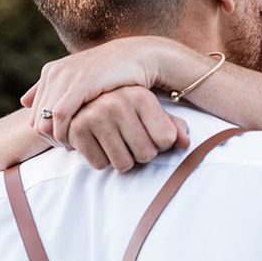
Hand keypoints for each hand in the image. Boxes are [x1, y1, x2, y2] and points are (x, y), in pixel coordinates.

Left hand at [21, 37, 168, 145]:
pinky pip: (60, 115)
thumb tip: (23, 102)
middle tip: (70, 150)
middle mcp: (55, 72)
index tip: (65, 144)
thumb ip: (52, 88)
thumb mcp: (81, 78)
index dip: (47, 134)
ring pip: (46, 120)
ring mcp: (66, 76)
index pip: (35, 113)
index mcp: (52, 71)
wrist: (138, 57)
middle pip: (37, 119)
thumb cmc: (114, 73)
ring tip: (75, 148)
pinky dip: (65, 132)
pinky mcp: (80, 83)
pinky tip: (80, 142)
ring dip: (58, 139)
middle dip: (51, 139)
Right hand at [68, 87, 189, 170]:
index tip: (152, 134)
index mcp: (140, 95)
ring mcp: (94, 115)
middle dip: (141, 154)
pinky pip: (100, 165)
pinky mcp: (76, 130)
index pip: (166, 139)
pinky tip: (99, 144)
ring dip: (122, 160)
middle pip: (146, 154)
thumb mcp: (150, 111)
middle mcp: (117, 102)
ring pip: (123, 164)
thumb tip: (186, 143)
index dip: (161, 144)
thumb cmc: (126, 108)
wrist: (83, 97)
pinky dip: (102, 160)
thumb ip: (171, 126)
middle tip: (132, 141)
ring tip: (116, 143)